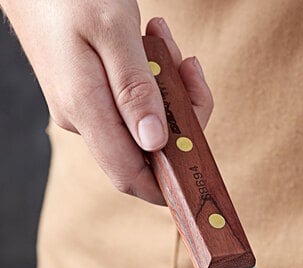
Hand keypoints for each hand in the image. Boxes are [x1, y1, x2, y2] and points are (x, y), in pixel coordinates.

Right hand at [0, 1, 212, 203]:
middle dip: (181, 113)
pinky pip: (132, 100)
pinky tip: (151, 40)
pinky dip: (151, 76)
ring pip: (144, 120)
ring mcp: (84, 107)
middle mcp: (83, 119)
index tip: (200, 161)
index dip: (170, 183)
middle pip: (149, 148)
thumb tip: (155, 142)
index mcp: (85, 110)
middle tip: (187, 64)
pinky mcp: (87, 93)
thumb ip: (135, 89)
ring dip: (168, 85)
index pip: (133, 177)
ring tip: (164, 37)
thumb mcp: (112, 30)